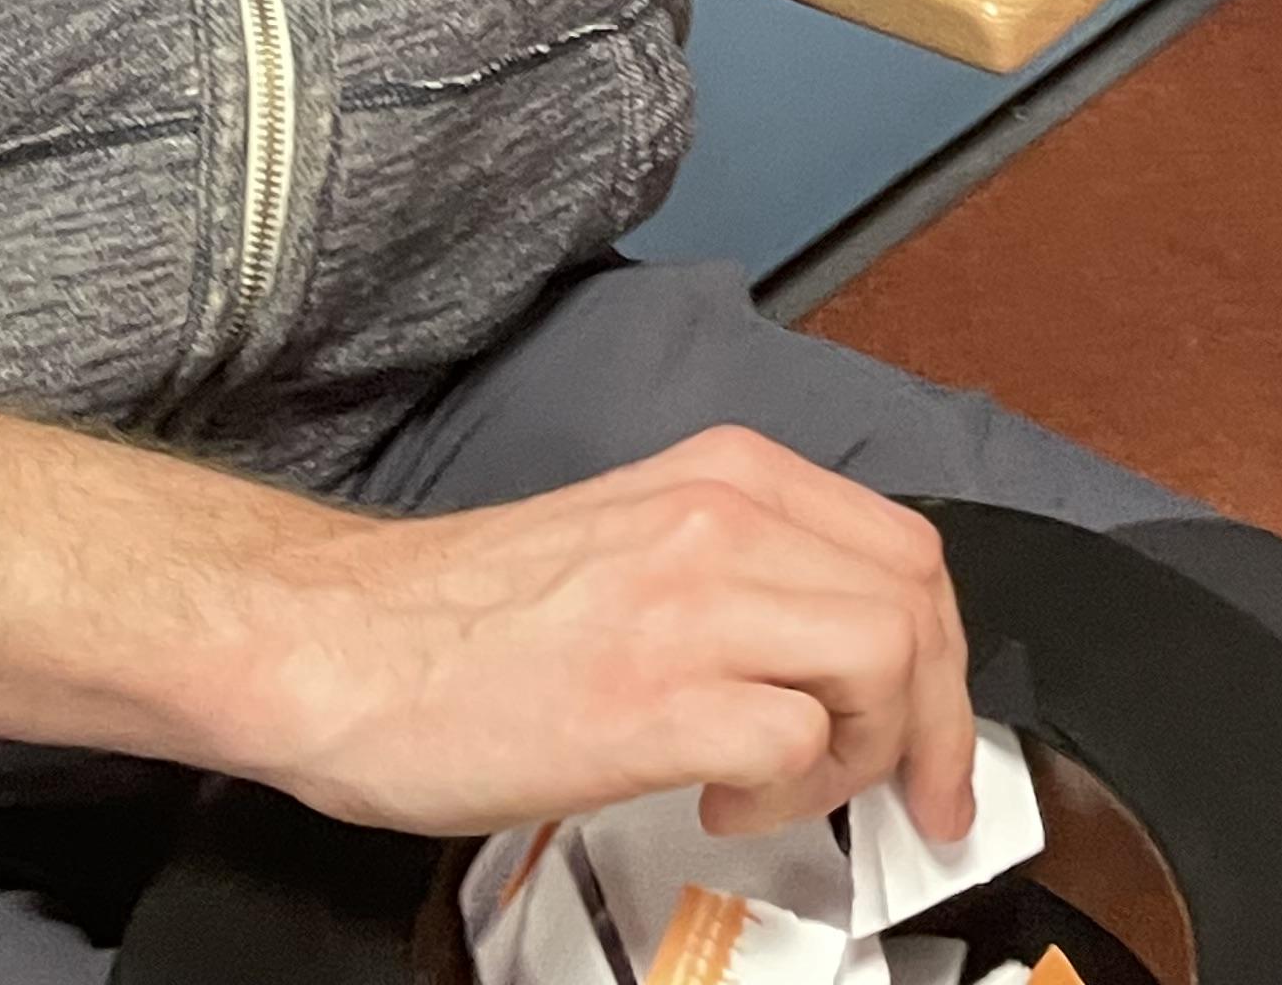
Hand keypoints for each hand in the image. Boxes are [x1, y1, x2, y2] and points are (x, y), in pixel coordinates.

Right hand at [250, 429, 975, 844]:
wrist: (337, 645)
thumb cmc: (468, 617)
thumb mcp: (639, 541)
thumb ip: (741, 568)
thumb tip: (833, 649)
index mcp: (730, 477)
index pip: (905, 550)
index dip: (944, 653)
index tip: (938, 733)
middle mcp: (728, 520)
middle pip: (918, 602)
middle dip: (940, 713)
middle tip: (918, 793)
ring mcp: (694, 604)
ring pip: (883, 659)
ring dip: (869, 749)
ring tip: (793, 790)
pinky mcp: (654, 698)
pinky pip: (795, 742)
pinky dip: (789, 793)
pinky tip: (724, 805)